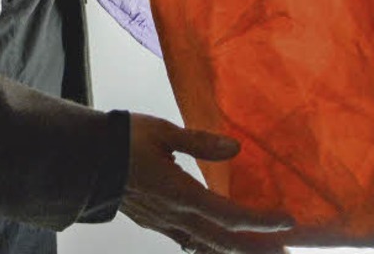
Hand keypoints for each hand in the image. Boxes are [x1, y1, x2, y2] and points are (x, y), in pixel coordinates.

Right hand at [119, 114, 293, 253]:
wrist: (85, 157)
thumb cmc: (125, 138)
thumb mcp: (164, 131)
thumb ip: (200, 142)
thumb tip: (235, 148)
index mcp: (181, 194)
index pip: (230, 216)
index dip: (261, 222)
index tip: (288, 222)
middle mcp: (175, 217)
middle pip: (223, 242)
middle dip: (256, 249)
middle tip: (285, 252)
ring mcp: (163, 224)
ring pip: (206, 247)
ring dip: (235, 251)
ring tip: (259, 252)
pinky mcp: (153, 223)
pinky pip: (188, 242)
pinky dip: (210, 246)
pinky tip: (217, 244)